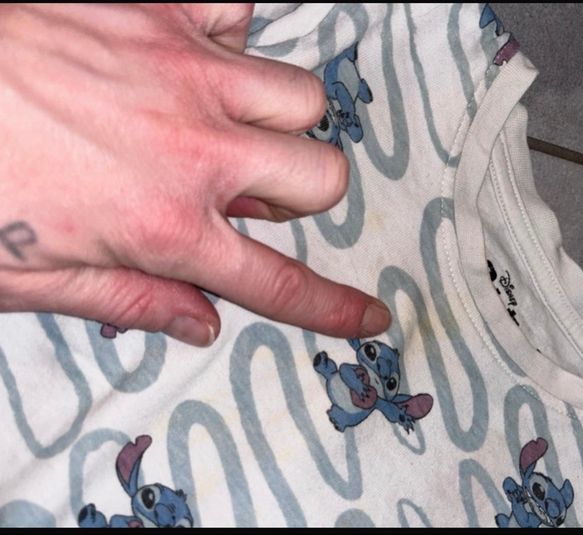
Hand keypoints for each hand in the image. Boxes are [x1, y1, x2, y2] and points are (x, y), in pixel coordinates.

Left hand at [0, 4, 390, 345]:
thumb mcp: (32, 276)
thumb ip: (130, 300)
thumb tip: (198, 325)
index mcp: (163, 226)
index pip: (279, 284)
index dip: (333, 309)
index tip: (368, 316)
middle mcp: (193, 148)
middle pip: (323, 176)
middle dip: (303, 192)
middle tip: (252, 190)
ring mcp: (185, 70)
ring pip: (303, 97)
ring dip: (278, 121)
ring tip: (225, 123)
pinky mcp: (161, 7)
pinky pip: (243, 13)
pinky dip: (230, 38)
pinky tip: (191, 57)